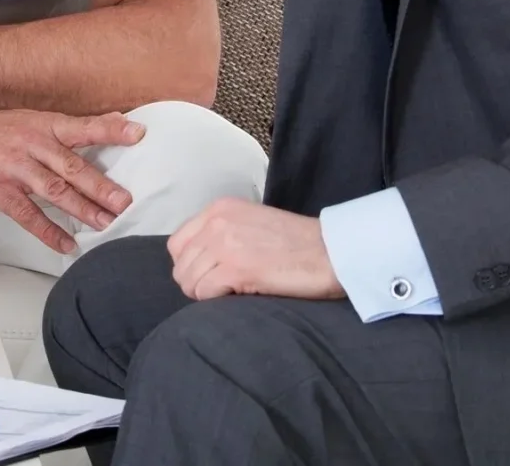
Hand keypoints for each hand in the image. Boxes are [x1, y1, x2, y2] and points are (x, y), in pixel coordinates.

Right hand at [0, 105, 145, 254]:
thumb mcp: (27, 120)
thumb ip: (64, 129)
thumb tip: (108, 123)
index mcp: (42, 125)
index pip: (82, 127)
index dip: (110, 130)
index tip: (138, 134)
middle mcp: (31, 145)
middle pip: (72, 167)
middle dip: (101, 186)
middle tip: (124, 202)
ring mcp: (14, 168)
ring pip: (54, 191)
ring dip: (82, 210)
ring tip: (104, 224)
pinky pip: (27, 214)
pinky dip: (48, 231)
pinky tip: (65, 244)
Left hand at [165, 198, 345, 301]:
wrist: (331, 251)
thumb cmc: (297, 243)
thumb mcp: (250, 223)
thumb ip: (222, 234)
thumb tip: (197, 263)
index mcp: (219, 209)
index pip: (177, 244)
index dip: (191, 266)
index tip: (211, 275)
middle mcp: (217, 222)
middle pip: (181, 266)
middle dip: (197, 284)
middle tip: (223, 290)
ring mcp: (225, 244)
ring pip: (189, 282)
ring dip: (207, 294)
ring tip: (234, 292)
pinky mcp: (237, 268)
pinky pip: (205, 293)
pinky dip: (217, 301)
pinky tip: (240, 294)